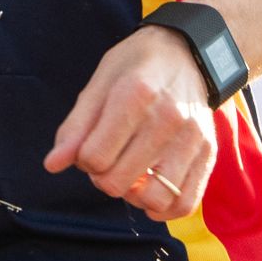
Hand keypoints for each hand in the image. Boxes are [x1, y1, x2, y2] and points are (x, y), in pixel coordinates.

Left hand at [44, 23, 217, 220]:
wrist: (186, 53)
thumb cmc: (136, 67)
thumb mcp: (99, 84)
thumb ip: (75, 127)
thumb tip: (52, 165)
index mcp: (134, 95)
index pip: (94, 157)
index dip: (83, 159)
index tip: (90, 146)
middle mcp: (167, 118)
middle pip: (119, 181)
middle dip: (103, 178)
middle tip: (108, 160)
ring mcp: (192, 138)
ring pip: (153, 199)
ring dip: (133, 196)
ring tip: (130, 176)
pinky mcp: (209, 154)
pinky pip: (185, 203)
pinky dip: (163, 208)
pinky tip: (151, 189)